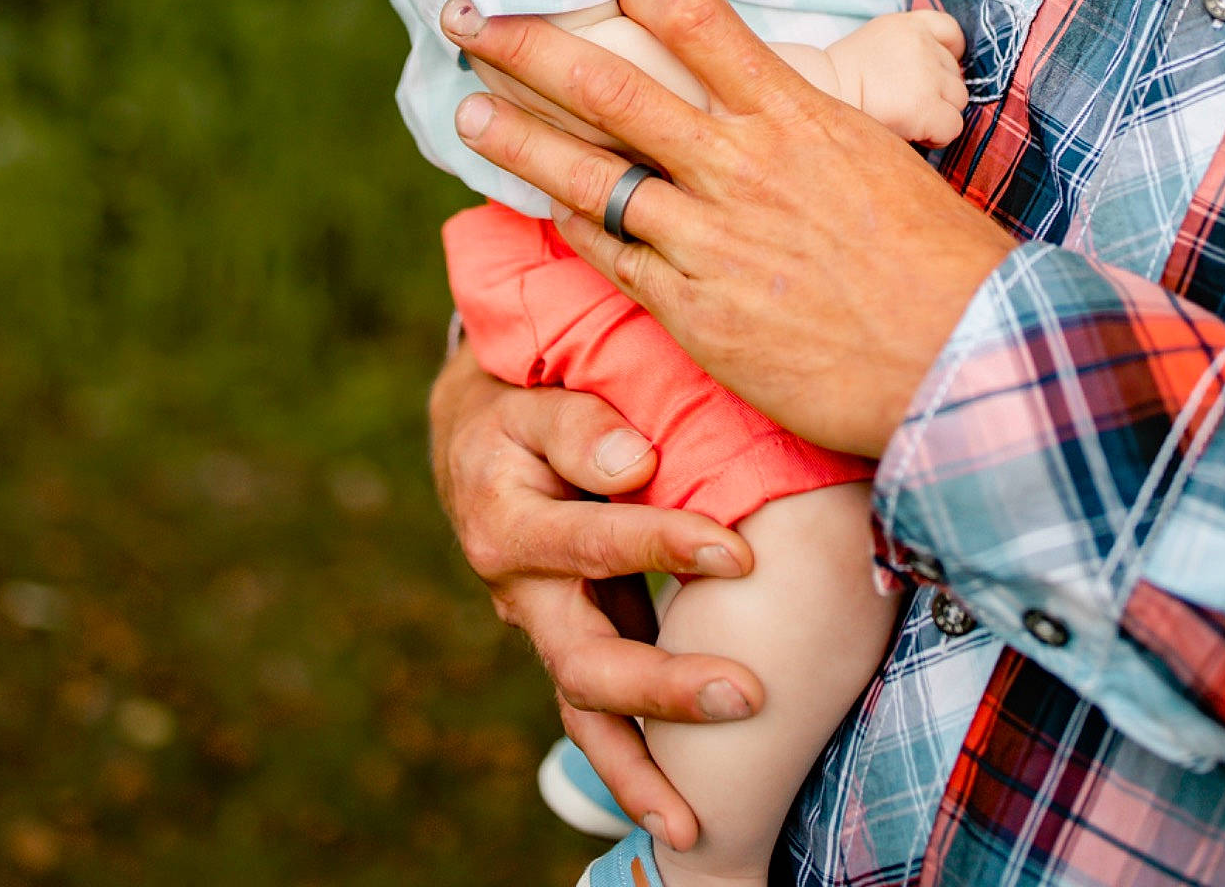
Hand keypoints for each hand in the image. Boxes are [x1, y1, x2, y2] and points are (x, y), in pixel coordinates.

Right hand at [429, 340, 763, 850]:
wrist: (476, 439)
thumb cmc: (519, 406)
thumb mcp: (535, 399)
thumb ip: (580, 426)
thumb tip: (636, 464)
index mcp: (509, 527)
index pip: (597, 544)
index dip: (668, 546)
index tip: (740, 551)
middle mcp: (520, 594)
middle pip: (588, 662)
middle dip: (666, 688)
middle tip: (748, 697)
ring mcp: (544, 629)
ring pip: (587, 714)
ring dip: (640, 769)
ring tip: (694, 826)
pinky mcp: (571, 643)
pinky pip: (600, 715)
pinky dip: (635, 763)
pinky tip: (685, 807)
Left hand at [441, 0, 1017, 457]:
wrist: (961, 359)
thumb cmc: (941, 260)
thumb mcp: (884, 159)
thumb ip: (818, 126)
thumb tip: (787, 104)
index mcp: (792, 112)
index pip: (695, 18)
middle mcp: (737, 163)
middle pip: (610, 86)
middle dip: (529, 48)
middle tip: (470, 19)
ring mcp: (706, 238)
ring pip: (587, 172)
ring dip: (517, 138)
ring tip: (466, 112)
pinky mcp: (692, 310)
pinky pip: (608, 255)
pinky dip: (568, 224)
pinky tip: (538, 206)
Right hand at [826, 11, 968, 147]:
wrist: (820, 95)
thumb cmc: (843, 78)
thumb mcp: (877, 42)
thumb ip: (909, 49)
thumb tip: (939, 74)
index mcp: (908, 25)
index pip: (950, 31)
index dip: (951, 53)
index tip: (937, 71)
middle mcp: (922, 44)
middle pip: (955, 74)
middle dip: (937, 92)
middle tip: (905, 103)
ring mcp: (926, 75)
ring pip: (958, 101)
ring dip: (939, 113)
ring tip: (907, 118)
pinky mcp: (926, 106)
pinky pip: (953, 127)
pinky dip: (937, 135)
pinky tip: (913, 133)